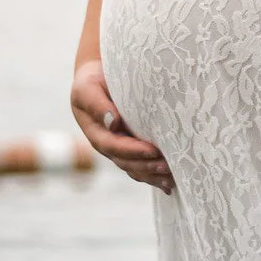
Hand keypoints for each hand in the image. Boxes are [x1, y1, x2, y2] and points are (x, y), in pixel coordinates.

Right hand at [70, 58, 173, 193]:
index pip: (114, 146)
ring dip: (153, 176)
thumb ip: (97, 105)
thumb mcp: (88, 88)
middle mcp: (108, 145)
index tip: (153, 151)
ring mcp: (120, 149)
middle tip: (168, 168)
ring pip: (135, 169)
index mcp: (96, 133)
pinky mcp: (131, 147)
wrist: (98, 77)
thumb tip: (113, 123)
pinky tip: (170, 184)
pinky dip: (154, 176)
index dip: (133, 151)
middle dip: (147, 167)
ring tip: (173, 179)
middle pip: (127, 163)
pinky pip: (142, 166)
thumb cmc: (93, 80)